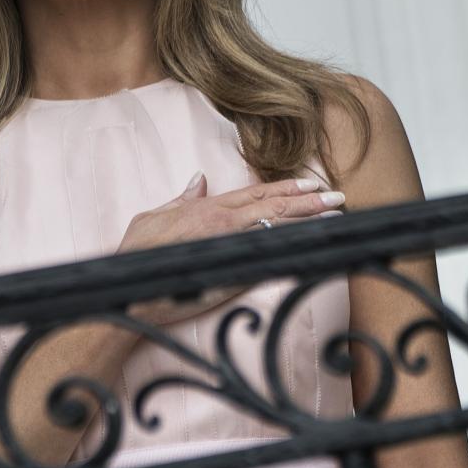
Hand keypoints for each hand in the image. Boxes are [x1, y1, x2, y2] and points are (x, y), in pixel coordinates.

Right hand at [118, 173, 344, 325]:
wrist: (128, 289)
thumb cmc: (136, 255)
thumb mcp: (152, 216)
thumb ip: (180, 198)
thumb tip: (198, 178)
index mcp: (205, 208)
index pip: (255, 193)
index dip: (286, 187)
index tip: (312, 183)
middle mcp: (221, 223)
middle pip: (275, 207)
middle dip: (310, 201)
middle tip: (339, 196)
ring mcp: (228, 247)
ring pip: (278, 228)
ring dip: (309, 222)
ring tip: (336, 216)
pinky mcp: (232, 274)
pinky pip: (270, 258)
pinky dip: (294, 251)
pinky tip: (315, 248)